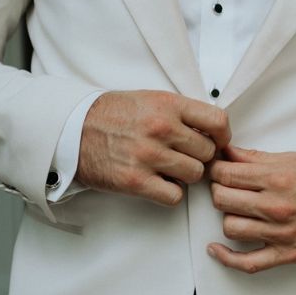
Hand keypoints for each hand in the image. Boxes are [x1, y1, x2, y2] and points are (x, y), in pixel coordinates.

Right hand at [76, 90, 230, 205]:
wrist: (72, 130)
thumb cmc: (113, 115)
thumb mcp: (150, 99)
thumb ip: (181, 113)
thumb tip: (214, 131)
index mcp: (168, 105)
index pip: (218, 122)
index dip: (223, 136)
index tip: (218, 142)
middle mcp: (161, 128)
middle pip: (208, 153)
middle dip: (200, 157)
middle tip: (184, 156)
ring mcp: (148, 155)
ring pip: (195, 175)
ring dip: (185, 175)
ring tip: (168, 168)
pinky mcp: (136, 181)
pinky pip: (175, 195)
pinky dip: (170, 192)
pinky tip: (158, 182)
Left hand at [207, 146, 295, 272]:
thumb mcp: (292, 158)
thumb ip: (255, 158)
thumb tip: (227, 152)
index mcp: (277, 178)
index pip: (226, 174)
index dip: (216, 169)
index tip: (218, 169)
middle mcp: (277, 206)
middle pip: (222, 199)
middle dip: (219, 189)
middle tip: (226, 186)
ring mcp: (281, 233)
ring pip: (230, 227)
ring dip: (228, 216)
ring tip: (236, 209)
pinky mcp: (287, 254)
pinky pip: (248, 262)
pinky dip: (227, 258)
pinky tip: (216, 249)